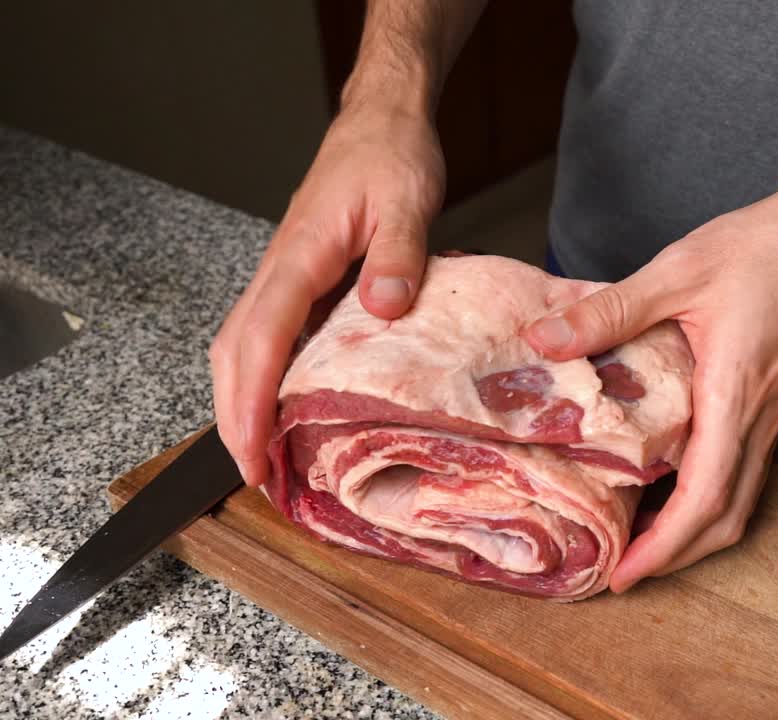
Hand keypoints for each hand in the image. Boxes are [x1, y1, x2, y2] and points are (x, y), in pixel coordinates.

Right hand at [209, 103, 445, 487]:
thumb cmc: (392, 157)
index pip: (263, 336)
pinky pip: (268, 334)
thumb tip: (384, 309)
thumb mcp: (407, 201)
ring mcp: (285, 274)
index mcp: (301, 255)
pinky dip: (266, 377)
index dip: (253, 400)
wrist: (382, 121)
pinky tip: (288, 406)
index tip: (253, 452)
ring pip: (243, 345)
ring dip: (243, 401)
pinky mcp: (300, 278)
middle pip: (235, 351)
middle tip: (255, 478)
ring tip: (264, 457)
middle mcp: (280, 269)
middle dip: (234, 417)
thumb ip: (399, 255)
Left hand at [523, 147, 777, 591]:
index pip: (707, 496)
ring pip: (742, 497)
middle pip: (730, 516)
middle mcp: (761, 415)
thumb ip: (610, 310)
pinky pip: (746, 466)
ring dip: (696, 530)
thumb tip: (543, 339)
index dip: (666, 545)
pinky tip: (673, 481)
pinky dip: (710, 494)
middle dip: (679, 556)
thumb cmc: (768, 246)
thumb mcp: (679, 269)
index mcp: (736, 392)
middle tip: (626, 569)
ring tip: (644, 536)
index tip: (625, 574)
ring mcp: (775, 412)